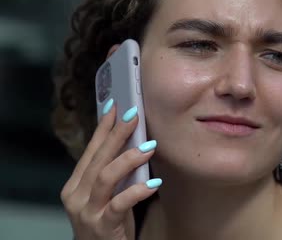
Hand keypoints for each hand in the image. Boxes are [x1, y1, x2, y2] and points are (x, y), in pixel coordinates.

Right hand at [60, 101, 159, 239]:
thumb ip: (114, 174)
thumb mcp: (107, 195)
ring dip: (128, 159)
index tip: (115, 107)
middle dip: (116, 135)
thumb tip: (132, 142)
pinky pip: (118, 204)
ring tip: (149, 147)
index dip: (103, 128)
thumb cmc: (108, 224)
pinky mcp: (102, 227)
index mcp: (76, 185)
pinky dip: (136, 191)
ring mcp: (87, 212)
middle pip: (98, 159)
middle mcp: (76, 197)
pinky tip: (153, 184)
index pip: (90, 151)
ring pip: (105, 177)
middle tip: (134, 116)